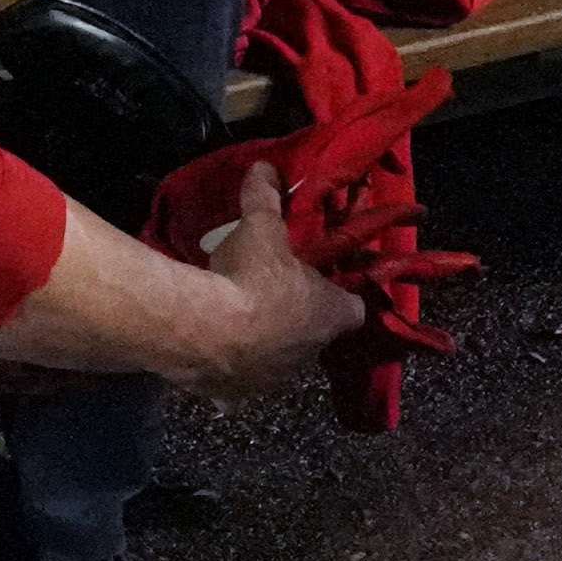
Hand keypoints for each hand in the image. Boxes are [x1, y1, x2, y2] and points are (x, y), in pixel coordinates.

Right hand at [190, 174, 356, 373]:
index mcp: (330, 314)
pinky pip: (238, 383)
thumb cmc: (252, 277)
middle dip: (296, 320)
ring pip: (277, 361)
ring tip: (237, 320)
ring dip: (264, 345)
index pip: (353, 309)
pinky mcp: (238, 395)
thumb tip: (266, 165)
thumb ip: (265, 199)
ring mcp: (276, 379)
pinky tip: (213, 352)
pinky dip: (230, 372)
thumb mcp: (260, 229)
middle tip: (270, 295)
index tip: (321, 285)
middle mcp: (311, 353)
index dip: (339, 297)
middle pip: (314, 336)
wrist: (207, 331)